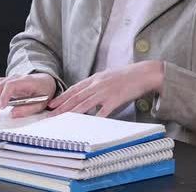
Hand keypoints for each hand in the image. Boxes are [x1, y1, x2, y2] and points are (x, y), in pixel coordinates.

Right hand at [0, 73, 56, 118]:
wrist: (45, 80)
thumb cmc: (44, 90)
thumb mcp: (41, 103)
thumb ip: (28, 109)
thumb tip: (13, 114)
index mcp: (26, 81)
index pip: (10, 85)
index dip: (4, 96)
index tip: (1, 108)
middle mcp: (15, 78)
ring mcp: (9, 79)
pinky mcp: (5, 82)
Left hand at [48, 61, 164, 117]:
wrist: (144, 73)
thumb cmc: (126, 76)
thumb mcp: (107, 77)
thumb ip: (95, 86)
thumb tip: (86, 94)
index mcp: (94, 79)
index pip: (74, 89)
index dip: (62, 97)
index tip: (52, 104)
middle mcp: (97, 84)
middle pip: (76, 97)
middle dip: (62, 106)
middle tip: (50, 113)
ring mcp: (106, 91)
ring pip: (85, 103)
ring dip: (72, 111)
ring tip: (62, 118)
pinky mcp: (116, 99)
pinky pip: (103, 110)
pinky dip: (95, 116)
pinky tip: (87, 123)